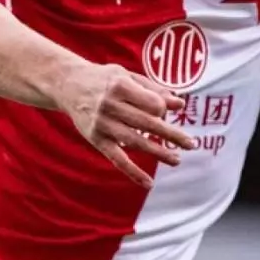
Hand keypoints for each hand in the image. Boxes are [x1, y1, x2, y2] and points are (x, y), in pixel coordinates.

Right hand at [58, 63, 194, 188]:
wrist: (67, 84)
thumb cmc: (104, 79)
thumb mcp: (127, 76)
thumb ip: (154, 89)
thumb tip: (181, 103)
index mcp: (120, 86)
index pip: (152, 103)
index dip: (162, 108)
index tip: (162, 111)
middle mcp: (109, 105)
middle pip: (147, 123)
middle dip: (171, 134)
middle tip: (192, 144)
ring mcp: (101, 124)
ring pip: (134, 142)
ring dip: (158, 152)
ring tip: (177, 159)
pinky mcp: (95, 139)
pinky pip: (116, 159)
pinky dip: (132, 172)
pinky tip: (149, 182)